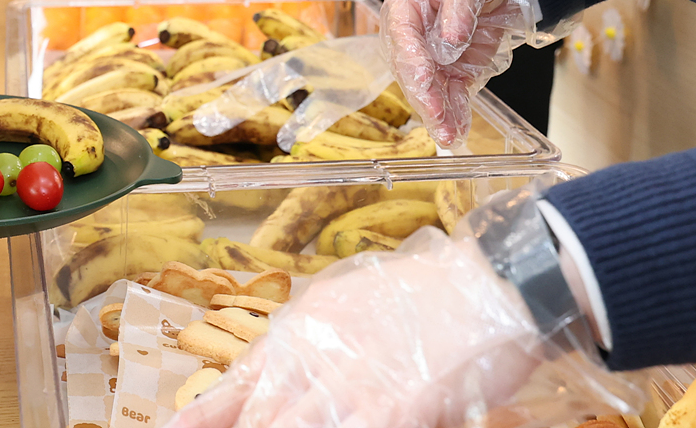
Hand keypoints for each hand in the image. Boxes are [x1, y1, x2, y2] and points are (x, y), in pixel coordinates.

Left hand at [168, 229, 546, 427]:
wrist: (493, 281)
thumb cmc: (428, 294)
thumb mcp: (351, 303)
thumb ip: (313, 340)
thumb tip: (281, 374)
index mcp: (301, 330)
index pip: (236, 383)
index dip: (202, 418)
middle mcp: (317, 356)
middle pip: (260, 417)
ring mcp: (354, 383)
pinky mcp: (397, 407)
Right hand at [381, 0, 534, 147]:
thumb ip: (459, 9)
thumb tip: (450, 41)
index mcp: (405, 6)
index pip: (403, 36)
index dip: (412, 61)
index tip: (424, 80)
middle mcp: (413, 36)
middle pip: (412, 70)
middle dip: (425, 96)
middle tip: (437, 117)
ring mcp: (433, 57)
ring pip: (431, 90)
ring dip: (439, 114)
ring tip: (449, 136)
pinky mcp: (454, 71)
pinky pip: (452, 95)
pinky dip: (456, 114)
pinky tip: (459, 131)